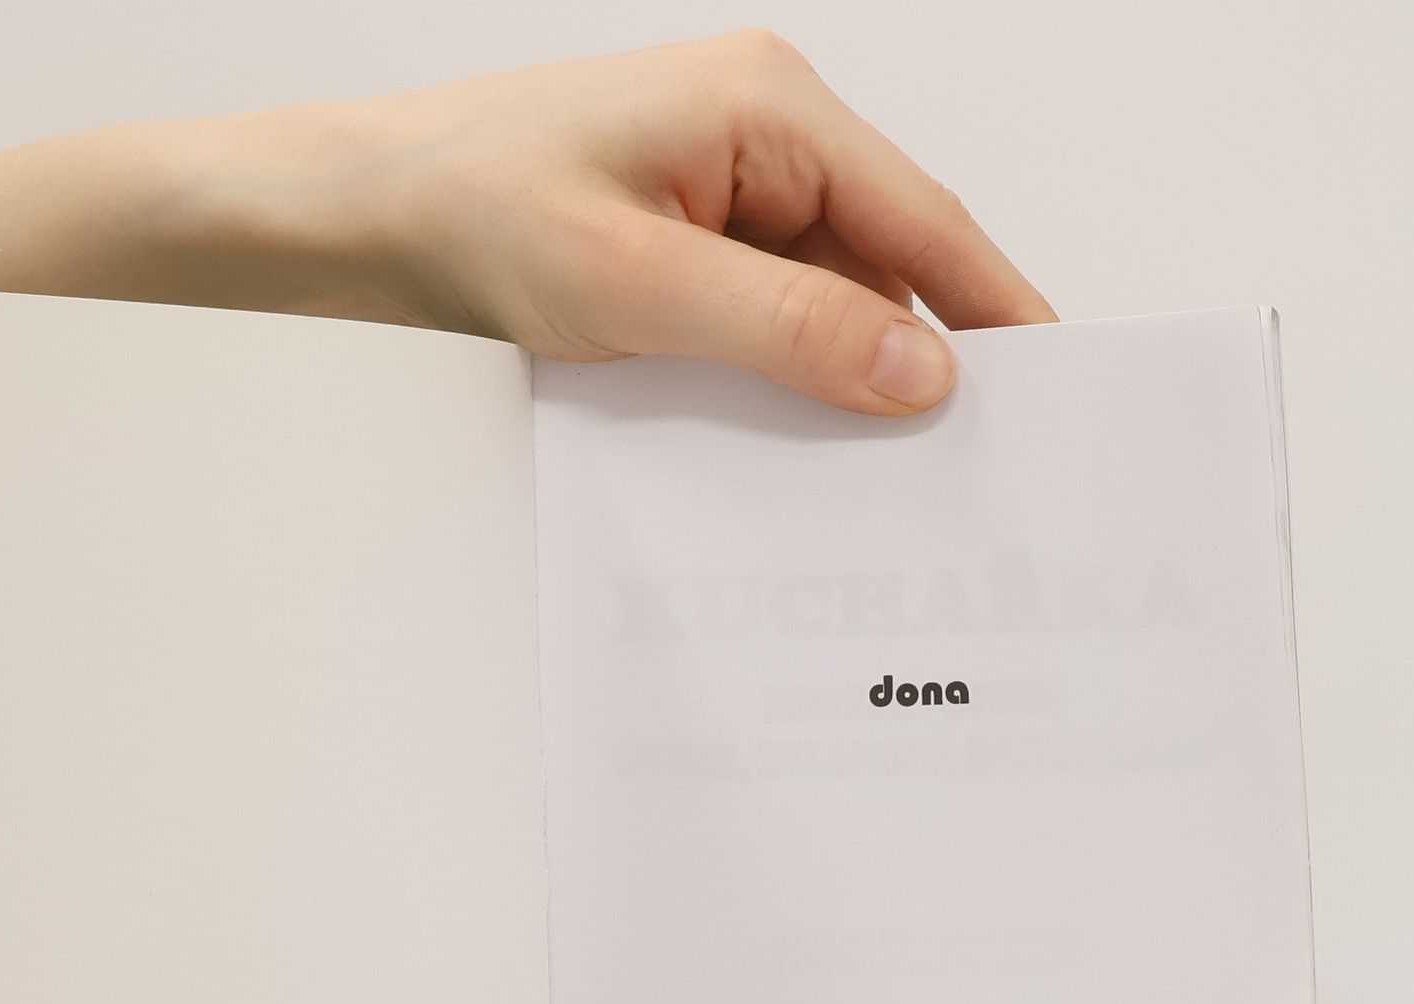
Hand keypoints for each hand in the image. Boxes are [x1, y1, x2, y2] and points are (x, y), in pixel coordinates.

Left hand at [151, 31, 1054, 415]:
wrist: (359, 217)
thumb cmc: (474, 211)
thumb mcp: (639, 286)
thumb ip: (788, 331)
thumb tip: (920, 371)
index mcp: (770, 110)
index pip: (922, 220)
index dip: (994, 309)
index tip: (1054, 387)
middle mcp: (762, 141)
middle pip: (882, 264)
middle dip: (915, 363)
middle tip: (964, 470)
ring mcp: (724, 193)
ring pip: (824, 303)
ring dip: (838, 383)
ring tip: (870, 483)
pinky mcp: (686, 244)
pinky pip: (764, 319)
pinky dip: (779, 380)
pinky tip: (781, 447)